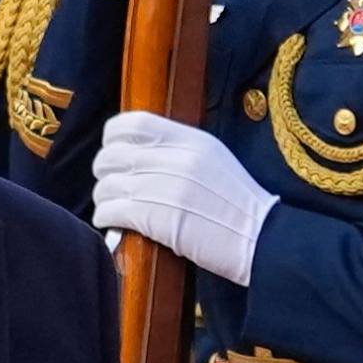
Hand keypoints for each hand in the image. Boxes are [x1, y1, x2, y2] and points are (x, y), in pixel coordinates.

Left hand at [92, 112, 276, 284]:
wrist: (260, 238)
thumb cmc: (238, 205)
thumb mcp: (214, 160)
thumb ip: (180, 150)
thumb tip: (141, 150)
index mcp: (190, 140)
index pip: (134, 123)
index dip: (113, 136)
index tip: (113, 149)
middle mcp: (175, 159)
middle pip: (113, 155)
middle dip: (104, 171)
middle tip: (110, 183)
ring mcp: (163, 188)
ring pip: (108, 185)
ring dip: (103, 198)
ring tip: (111, 207)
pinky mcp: (155, 218)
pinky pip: (111, 211)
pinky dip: (105, 217)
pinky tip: (112, 223)